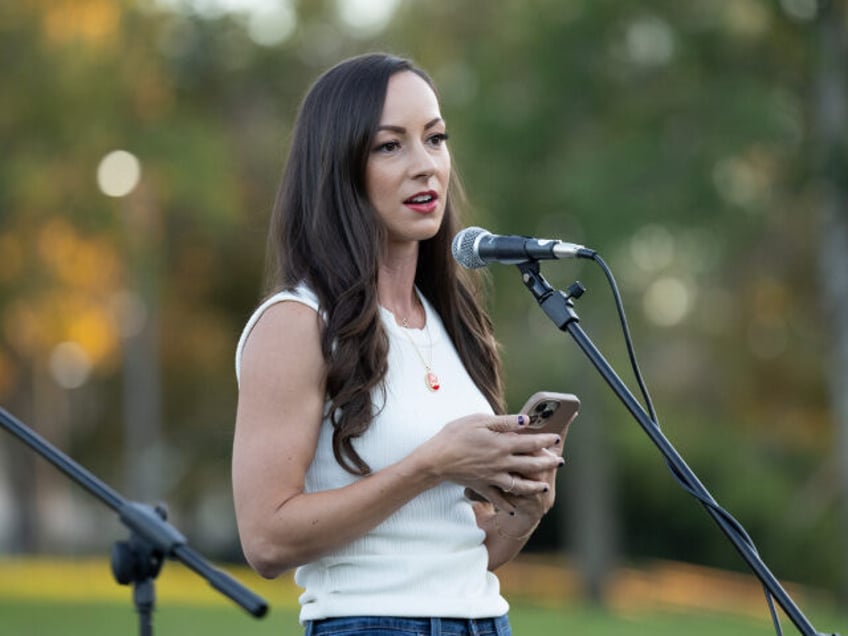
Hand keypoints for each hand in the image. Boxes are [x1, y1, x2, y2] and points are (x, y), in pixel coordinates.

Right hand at [417, 412, 561, 511]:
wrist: (435, 460)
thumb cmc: (455, 436)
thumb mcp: (479, 421)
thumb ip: (504, 422)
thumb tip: (526, 420)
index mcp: (502, 445)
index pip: (530, 443)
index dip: (546, 441)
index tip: (556, 438)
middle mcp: (501, 463)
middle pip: (530, 465)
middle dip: (547, 464)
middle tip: (560, 462)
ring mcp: (492, 477)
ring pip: (519, 485)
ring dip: (534, 486)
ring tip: (545, 486)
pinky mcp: (482, 487)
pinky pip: (498, 498)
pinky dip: (508, 504)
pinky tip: (515, 507)